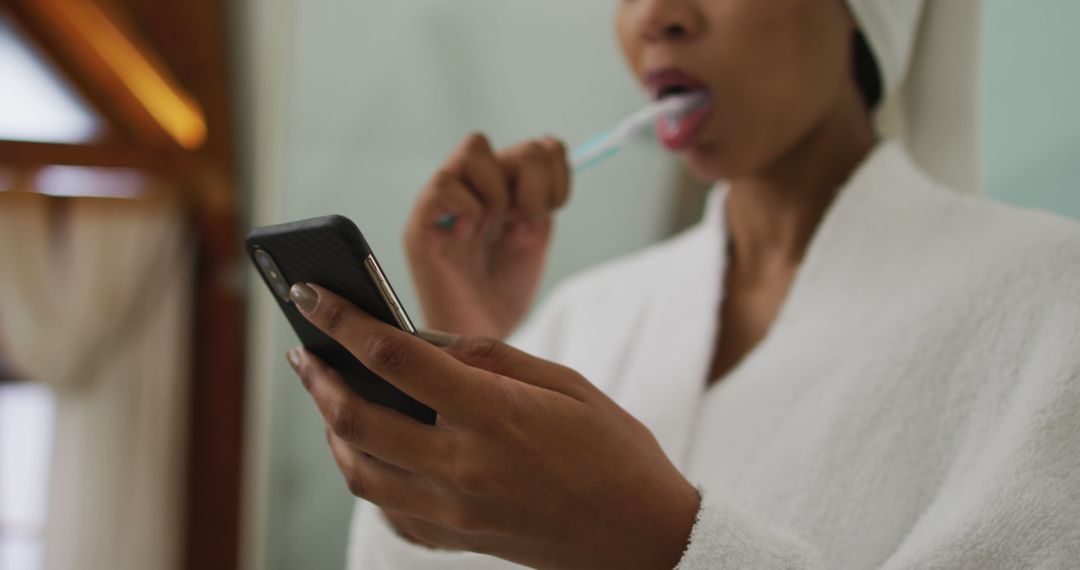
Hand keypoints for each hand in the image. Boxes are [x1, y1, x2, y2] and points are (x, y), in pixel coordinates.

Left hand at [286, 283, 698, 569]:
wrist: (643, 538)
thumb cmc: (615, 452)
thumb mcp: (568, 385)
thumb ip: (492, 358)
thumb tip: (425, 338)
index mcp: (496, 416)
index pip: (396, 359)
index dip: (345, 320)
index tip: (310, 296)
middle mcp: (464, 467)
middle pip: (357, 419)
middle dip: (318, 378)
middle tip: (304, 352)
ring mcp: (454, 512)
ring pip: (358, 471)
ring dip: (331, 428)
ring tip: (328, 397)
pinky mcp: (455, 539)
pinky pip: (386, 509)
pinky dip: (365, 474)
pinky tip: (368, 450)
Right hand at [404, 133, 570, 339]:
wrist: (479, 338)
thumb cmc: (501, 293)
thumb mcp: (533, 236)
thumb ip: (542, 194)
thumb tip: (550, 143)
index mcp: (499, 186)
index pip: (538, 147)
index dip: (555, 174)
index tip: (548, 213)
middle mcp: (468, 185)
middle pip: (513, 143)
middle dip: (532, 185)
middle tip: (520, 225)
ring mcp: (442, 201)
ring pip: (475, 148)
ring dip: (498, 193)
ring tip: (492, 230)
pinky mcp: (420, 224)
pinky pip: (445, 185)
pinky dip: (470, 210)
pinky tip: (469, 239)